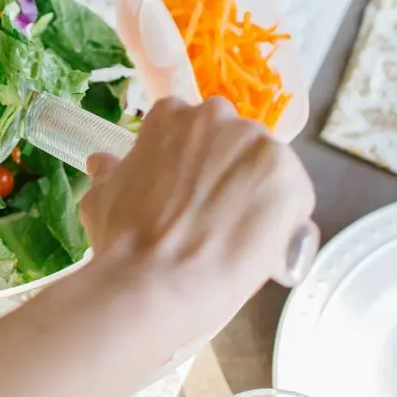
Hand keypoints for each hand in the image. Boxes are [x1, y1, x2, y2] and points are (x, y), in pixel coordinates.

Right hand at [83, 96, 315, 348]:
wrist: (158, 282)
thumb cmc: (123, 240)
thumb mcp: (101, 197)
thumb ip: (109, 173)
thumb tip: (101, 162)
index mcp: (170, 115)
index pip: (191, 125)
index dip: (192, 159)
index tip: (188, 187)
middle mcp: (215, 116)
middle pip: (232, 138)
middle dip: (227, 167)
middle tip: (214, 210)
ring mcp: (255, 143)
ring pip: (265, 165)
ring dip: (258, 191)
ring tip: (240, 233)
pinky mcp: (288, 175)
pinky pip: (294, 194)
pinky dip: (286, 217)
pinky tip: (264, 243)